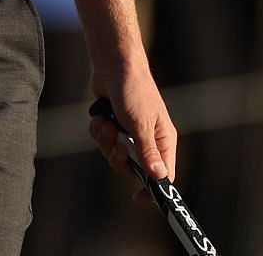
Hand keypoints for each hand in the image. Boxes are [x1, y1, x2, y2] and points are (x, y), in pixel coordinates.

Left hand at [87, 64, 177, 204]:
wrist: (114, 65)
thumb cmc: (134, 90)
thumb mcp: (140, 124)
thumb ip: (148, 152)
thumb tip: (159, 178)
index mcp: (163, 139)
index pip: (163, 174)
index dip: (152, 189)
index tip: (136, 197)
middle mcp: (148, 139)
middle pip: (133, 168)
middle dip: (118, 158)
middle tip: (115, 145)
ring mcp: (130, 132)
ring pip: (114, 154)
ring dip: (106, 141)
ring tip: (106, 124)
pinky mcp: (115, 125)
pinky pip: (104, 141)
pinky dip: (99, 131)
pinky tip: (100, 118)